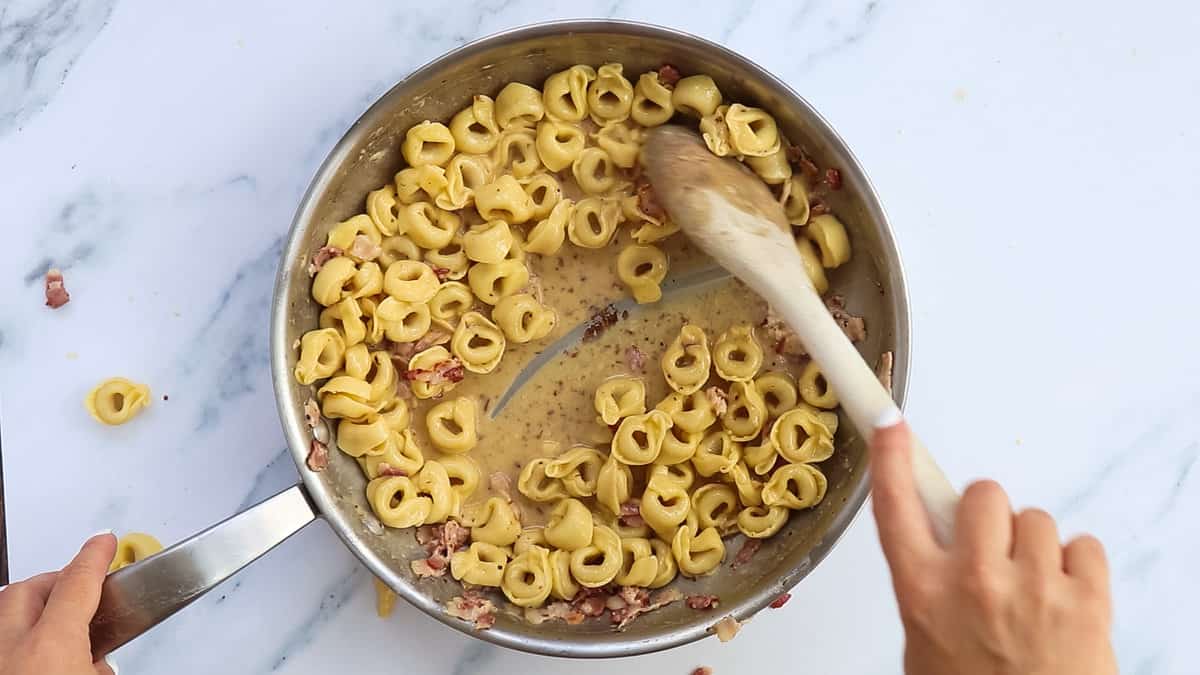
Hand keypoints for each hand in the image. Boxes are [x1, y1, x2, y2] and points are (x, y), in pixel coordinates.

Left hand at [0, 533, 116, 674]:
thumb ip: (99, 664)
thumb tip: (96, 664)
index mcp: (50, 646)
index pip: (78, 583)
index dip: (95, 556)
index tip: (103, 542)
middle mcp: (9, 646)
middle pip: (27, 590)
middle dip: (56, 582)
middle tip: (81, 591)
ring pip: (5, 613)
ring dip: (30, 611)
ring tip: (55, 625)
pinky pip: (0, 639)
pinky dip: (15, 638)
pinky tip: (29, 654)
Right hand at [870, 421, 1116, 674]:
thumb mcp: (926, 643)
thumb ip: (928, 588)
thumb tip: (940, 550)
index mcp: (923, 593)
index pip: (896, 507)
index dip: (891, 458)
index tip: (889, 424)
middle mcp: (974, 581)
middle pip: (981, 494)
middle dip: (988, 514)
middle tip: (992, 548)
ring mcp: (1032, 587)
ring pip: (1034, 517)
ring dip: (1033, 544)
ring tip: (1032, 588)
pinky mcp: (1085, 600)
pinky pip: (1082, 544)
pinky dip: (1076, 563)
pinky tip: (1064, 594)